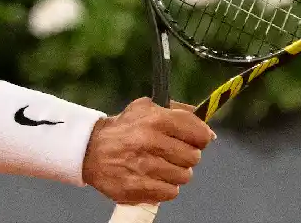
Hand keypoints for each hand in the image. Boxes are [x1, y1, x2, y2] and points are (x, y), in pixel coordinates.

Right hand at [82, 97, 213, 204]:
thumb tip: (209, 130)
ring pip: (183, 177)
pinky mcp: (137, 188)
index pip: (198, 133)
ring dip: (177, 172)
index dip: (202, 138)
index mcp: (156, 119)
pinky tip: (155, 177)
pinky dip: (166, 187)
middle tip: (175, 153)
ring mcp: (144, 167)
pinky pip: (170, 192)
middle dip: (188, 156)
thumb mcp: (147, 108)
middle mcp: (150, 142)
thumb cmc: (124, 128)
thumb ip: (178, 112)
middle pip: (193, 157)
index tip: (199, 140)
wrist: (91, 150)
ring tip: (162, 165)